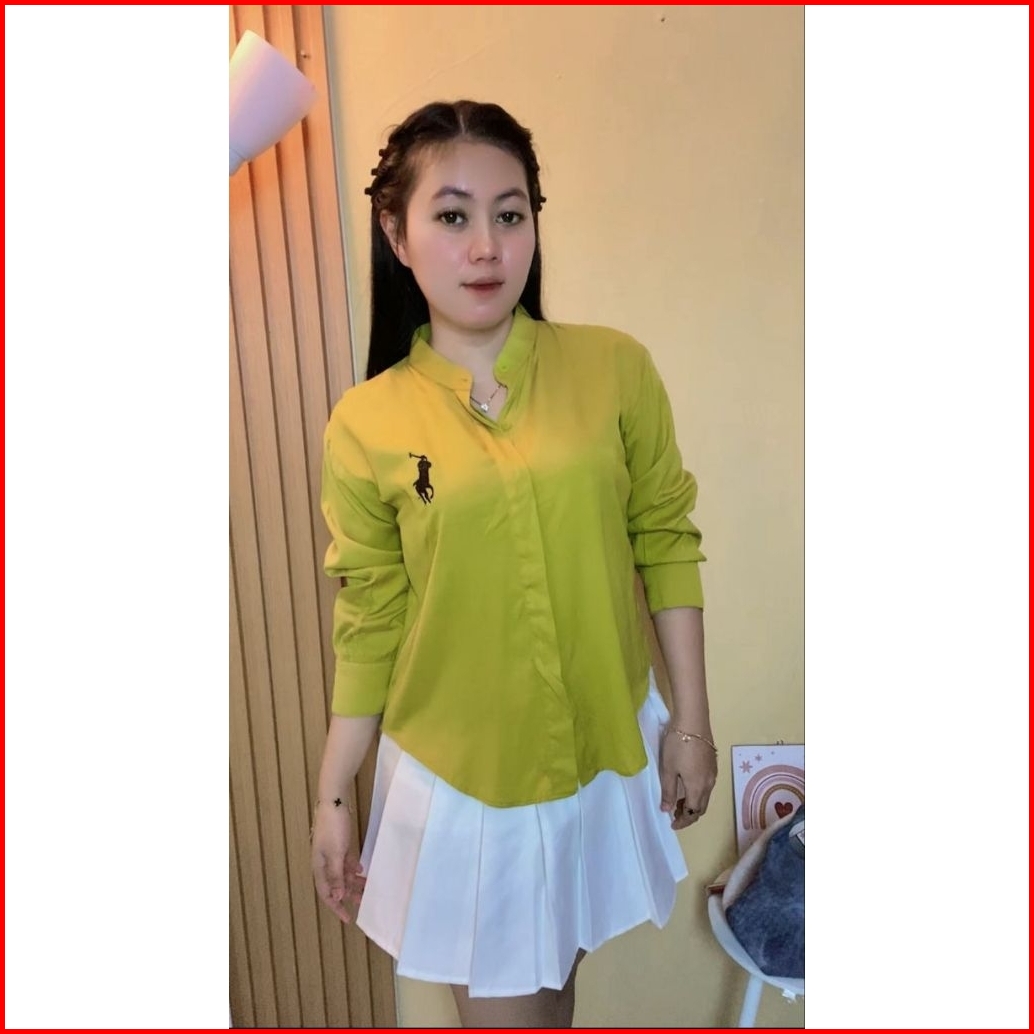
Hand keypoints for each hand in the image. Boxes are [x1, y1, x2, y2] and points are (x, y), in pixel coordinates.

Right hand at [310, 800, 365, 923]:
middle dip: (348, 895)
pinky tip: (362, 870)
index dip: (336, 907)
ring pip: (342, 874)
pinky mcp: (339, 844)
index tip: (348, 918)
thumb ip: (336, 876)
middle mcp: (324, 863)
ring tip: (367, 887)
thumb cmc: (333, 829)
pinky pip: (345, 862)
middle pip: (336, 885)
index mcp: (319, 867)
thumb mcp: (336, 853)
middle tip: (363, 902)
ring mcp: (331, 853)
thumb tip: (336, 897)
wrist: (334, 802)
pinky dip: (353, 867)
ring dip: (353, 881)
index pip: (327, 894)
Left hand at [659, 733, 716, 829]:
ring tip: (679, 800)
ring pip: (705, 796)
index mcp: (698, 788)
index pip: (693, 812)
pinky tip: (687, 784)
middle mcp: (709, 783)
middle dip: (689, 814)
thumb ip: (668, 791)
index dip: (683, 821)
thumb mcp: (668, 769)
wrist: (693, 720)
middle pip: (702, 806)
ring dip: (694, 803)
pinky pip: (707, 785)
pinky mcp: (713, 763)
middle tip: (674, 814)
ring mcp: (713, 773)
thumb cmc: (678, 745)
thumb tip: (667, 810)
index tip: (672, 824)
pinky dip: (698, 792)